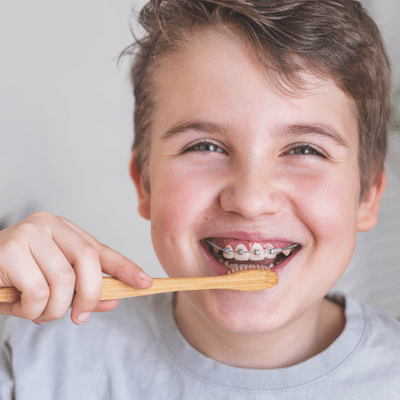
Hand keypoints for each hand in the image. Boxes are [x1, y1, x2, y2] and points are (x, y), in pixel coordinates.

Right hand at [0, 211, 151, 324]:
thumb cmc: (15, 278)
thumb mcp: (53, 285)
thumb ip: (81, 291)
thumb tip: (113, 301)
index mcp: (64, 230)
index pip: (101, 250)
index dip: (125, 268)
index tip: (145, 283)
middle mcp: (49, 225)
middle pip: (88, 261)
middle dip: (89, 296)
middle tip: (79, 317)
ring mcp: (28, 234)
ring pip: (64, 282)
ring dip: (54, 309)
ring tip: (38, 311)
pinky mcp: (9, 250)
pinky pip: (39, 292)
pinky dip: (33, 310)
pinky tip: (19, 305)